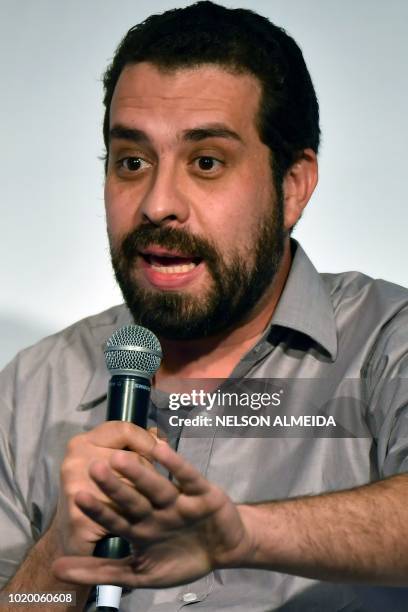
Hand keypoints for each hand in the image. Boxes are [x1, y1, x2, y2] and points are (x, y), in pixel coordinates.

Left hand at [52, 441, 254, 587]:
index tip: (77, 497)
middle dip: (114, 486)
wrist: (225, 549)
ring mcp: (178, 501)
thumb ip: (102, 571)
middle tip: (93, 468)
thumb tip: (57, 570)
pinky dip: (176, 465)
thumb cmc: (181, 558)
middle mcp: (155, 511)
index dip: (99, 509)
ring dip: (140, 473)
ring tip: (120, 458)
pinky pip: (188, 478)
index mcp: (140, 528)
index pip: (116, 518)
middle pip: (133, 498)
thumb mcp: (140, 574)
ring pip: (157, 486)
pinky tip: (160, 449)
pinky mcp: (202, 493)